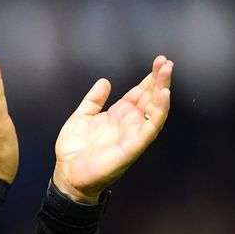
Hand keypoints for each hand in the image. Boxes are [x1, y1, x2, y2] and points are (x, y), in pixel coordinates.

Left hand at [53, 55, 173, 202]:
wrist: (68, 172)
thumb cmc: (75, 149)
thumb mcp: (82, 116)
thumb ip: (94, 99)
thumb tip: (105, 81)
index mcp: (119, 114)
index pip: (140, 92)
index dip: (149, 78)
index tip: (159, 61)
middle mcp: (130, 122)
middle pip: (150, 97)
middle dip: (160, 79)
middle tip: (167, 61)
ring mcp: (134, 133)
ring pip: (155, 109)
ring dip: (163, 90)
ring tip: (167, 71)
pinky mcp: (134, 145)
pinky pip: (151, 127)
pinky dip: (160, 111)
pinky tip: (164, 95)